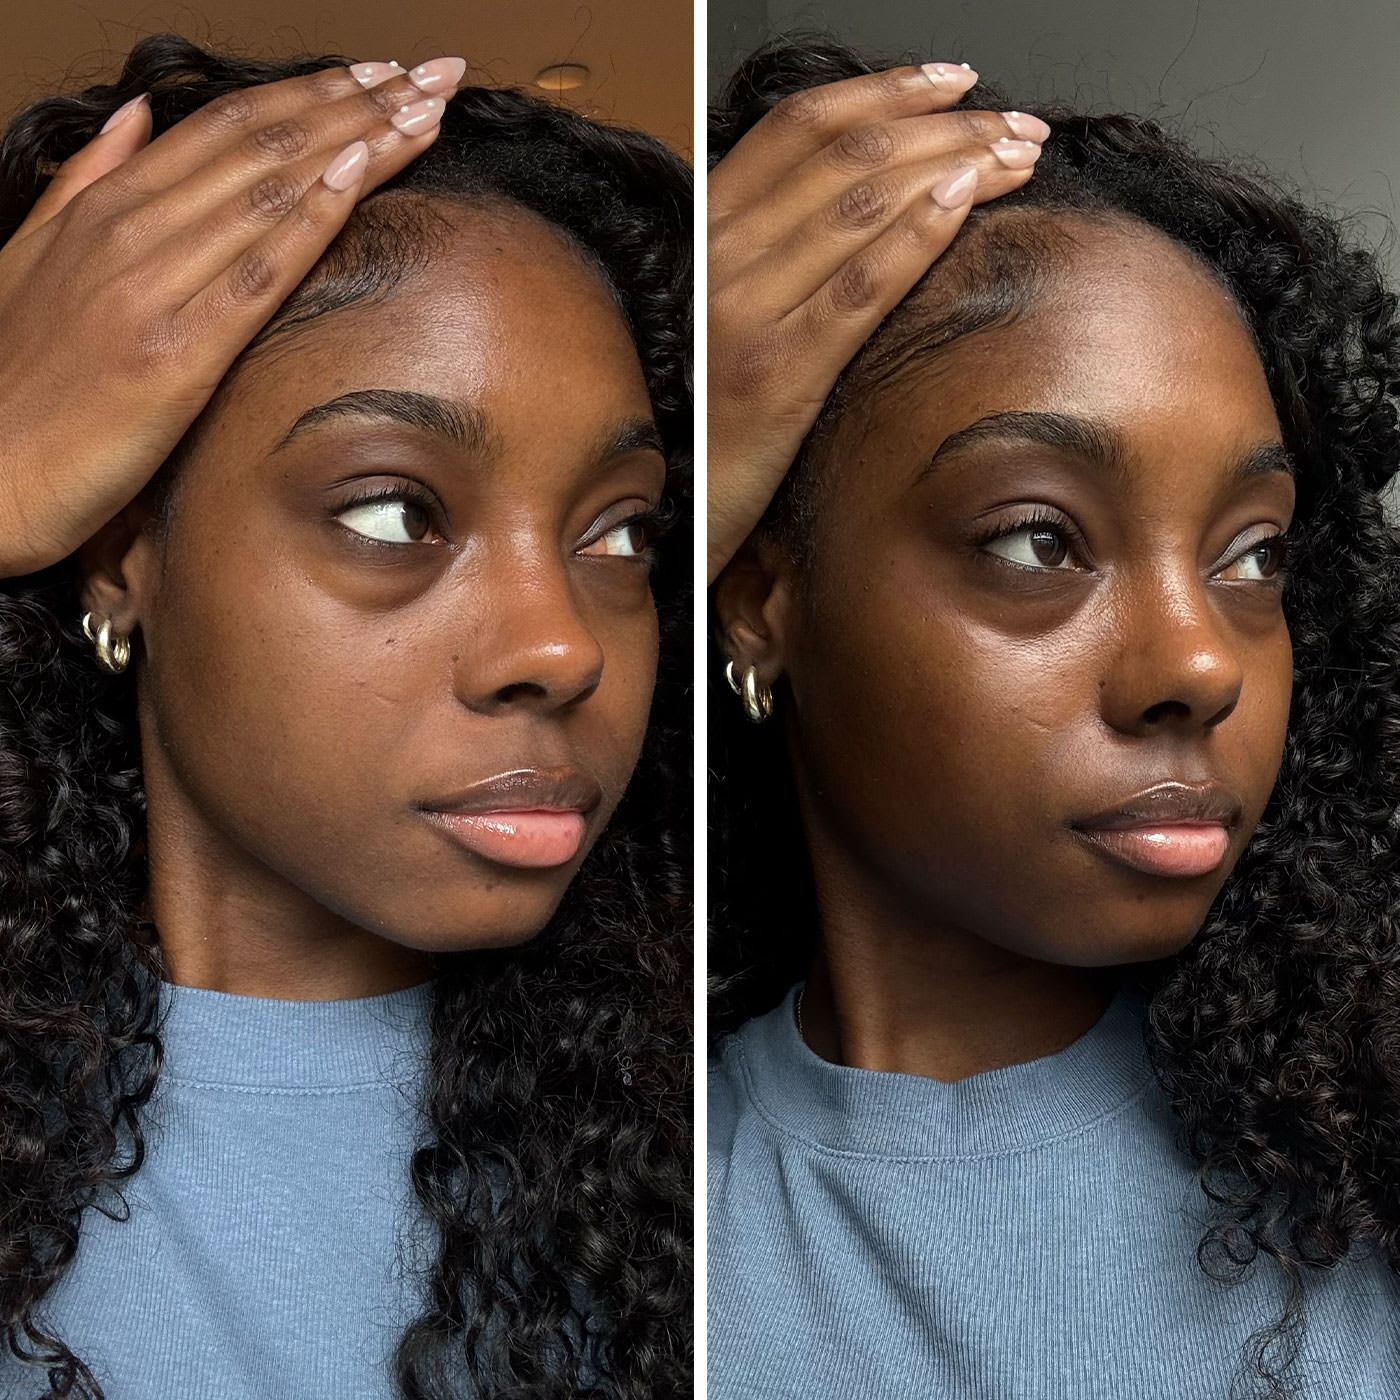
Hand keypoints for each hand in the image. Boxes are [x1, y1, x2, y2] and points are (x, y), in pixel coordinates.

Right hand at [0, 56, 466, 577]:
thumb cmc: (16, 377)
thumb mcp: (37, 256)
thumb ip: (92, 183)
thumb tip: (142, 115)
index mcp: (108, 208)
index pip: (230, 127)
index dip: (314, 94)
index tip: (381, 74)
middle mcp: (133, 230)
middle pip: (265, 144)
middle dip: (358, 103)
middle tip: (433, 74)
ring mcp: (153, 287)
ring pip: (272, 190)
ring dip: (358, 143)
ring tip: (426, 109)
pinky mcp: (174, 353)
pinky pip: (258, 270)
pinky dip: (312, 216)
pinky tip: (362, 175)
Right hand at [707, 62, 1046, 581]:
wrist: (669, 511)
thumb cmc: (702, 417)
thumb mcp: (718, 318)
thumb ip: (765, 256)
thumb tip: (854, 203)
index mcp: (703, 237)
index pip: (796, 128)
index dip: (883, 90)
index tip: (952, 81)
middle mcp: (718, 261)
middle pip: (844, 156)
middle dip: (945, 125)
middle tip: (1016, 121)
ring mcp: (743, 315)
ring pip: (860, 207)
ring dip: (953, 165)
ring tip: (1017, 154)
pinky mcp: (778, 376)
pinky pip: (859, 287)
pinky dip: (918, 234)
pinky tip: (966, 203)